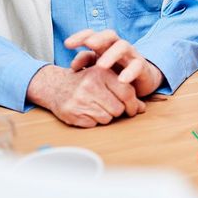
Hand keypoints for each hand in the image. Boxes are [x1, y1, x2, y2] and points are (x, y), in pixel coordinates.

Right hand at [27, 64, 144, 127]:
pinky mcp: (73, 113)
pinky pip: (94, 124)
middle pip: (118, 109)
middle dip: (117, 111)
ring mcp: (80, 100)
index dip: (133, 104)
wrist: (55, 85)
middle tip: (110, 106)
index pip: (127, 92)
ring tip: (96, 106)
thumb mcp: (104, 77)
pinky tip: (87, 111)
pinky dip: (94, 121)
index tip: (133, 109)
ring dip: (105, 116)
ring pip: (107, 118)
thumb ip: (125, 89)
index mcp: (101, 72)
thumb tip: (142, 108)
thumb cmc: (86, 81)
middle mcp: (91, 85)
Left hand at [64, 29, 163, 96]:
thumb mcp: (98, 68)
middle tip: (89, 44)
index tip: (67, 44)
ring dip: (112, 54)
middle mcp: (118, 46)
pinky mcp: (142, 66)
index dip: (80, 36)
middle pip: (109, 35)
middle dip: (98, 38)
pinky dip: (130, 72)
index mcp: (105, 45)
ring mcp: (131, 54)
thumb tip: (73, 66)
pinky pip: (137, 65)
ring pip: (123, 46)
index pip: (92, 34)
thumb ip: (86, 63)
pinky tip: (121, 80)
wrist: (140, 81)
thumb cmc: (115, 72)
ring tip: (101, 66)